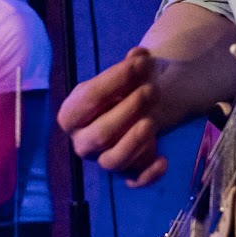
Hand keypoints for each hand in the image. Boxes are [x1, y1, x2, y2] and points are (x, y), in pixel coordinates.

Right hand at [58, 47, 166, 186]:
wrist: (139, 107)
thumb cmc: (124, 89)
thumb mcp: (126, 72)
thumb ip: (132, 64)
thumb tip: (139, 56)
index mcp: (72, 114)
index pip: (89, 99)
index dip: (115, 80)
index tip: (140, 62)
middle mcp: (82, 141)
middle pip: (100, 134)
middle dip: (128, 111)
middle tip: (151, 90)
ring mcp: (103, 159)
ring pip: (113, 161)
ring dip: (134, 141)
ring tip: (152, 122)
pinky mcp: (126, 172)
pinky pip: (134, 180)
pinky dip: (148, 174)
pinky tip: (163, 159)